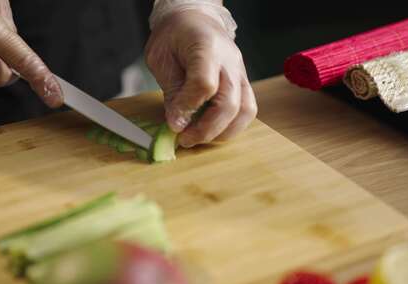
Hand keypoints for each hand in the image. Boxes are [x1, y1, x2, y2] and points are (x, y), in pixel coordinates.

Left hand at [145, 10, 256, 147]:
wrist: (195, 19)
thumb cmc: (174, 36)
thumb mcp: (160, 57)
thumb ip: (171, 91)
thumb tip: (177, 123)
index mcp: (206, 47)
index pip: (205, 84)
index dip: (188, 108)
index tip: (174, 123)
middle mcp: (230, 61)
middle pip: (229, 103)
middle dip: (206, 129)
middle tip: (185, 139)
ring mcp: (241, 72)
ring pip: (245, 111)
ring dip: (222, 132)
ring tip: (199, 137)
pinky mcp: (244, 83)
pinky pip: (247, 110)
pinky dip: (231, 126)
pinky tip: (211, 130)